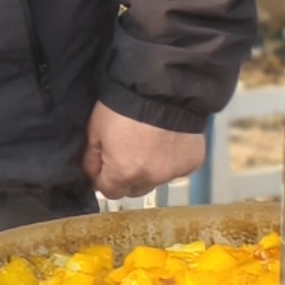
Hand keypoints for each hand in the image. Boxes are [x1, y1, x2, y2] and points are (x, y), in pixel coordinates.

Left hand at [85, 102, 201, 199]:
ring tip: (150, 145)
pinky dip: (172, 160)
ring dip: (152, 169)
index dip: (105, 179)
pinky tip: (168, 141)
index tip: (105, 166)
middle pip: (135, 189)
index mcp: (124, 174)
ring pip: (157, 179)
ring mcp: (175, 172)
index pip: (110, 192)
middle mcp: (151, 179)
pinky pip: (178, 168)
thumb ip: (91, 158)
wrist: (163, 91)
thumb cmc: (122, 107)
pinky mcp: (193, 162)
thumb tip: (93, 174)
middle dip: (128, 178)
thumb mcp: (95, 129)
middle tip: (127, 155)